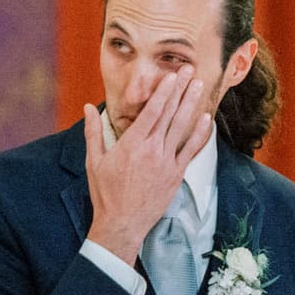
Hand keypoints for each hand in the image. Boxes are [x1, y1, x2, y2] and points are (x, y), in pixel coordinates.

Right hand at [83, 67, 213, 261]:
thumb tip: (88, 107)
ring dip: (191, 104)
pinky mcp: (176, 175)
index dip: (164, 91)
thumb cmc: (105, 193)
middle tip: (190, 71)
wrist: (122, 224)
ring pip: (182, 127)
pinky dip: (200, 134)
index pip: (152, 110)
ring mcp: (167, 162)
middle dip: (181, 90)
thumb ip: (93, 132)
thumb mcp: (94, 161)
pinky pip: (191, 150)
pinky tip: (207, 119)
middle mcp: (153, 149)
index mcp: (132, 144)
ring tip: (199, 86)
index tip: (172, 75)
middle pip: (170, 113)